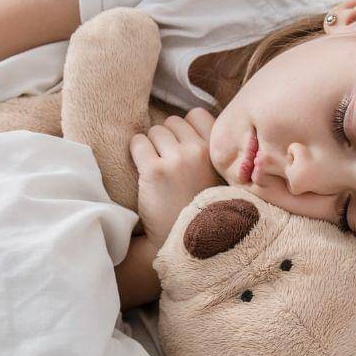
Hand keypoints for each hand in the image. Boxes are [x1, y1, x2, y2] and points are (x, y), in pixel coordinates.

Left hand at [130, 108, 223, 249]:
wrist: (181, 241)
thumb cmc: (198, 208)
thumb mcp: (218, 177)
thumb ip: (209, 151)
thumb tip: (190, 118)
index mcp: (217, 152)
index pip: (197, 114)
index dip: (185, 127)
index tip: (182, 146)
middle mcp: (200, 152)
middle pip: (173, 121)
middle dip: (167, 138)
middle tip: (167, 161)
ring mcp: (176, 161)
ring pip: (155, 131)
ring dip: (151, 146)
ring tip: (157, 167)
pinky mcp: (154, 171)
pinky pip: (138, 143)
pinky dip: (136, 152)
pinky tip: (144, 170)